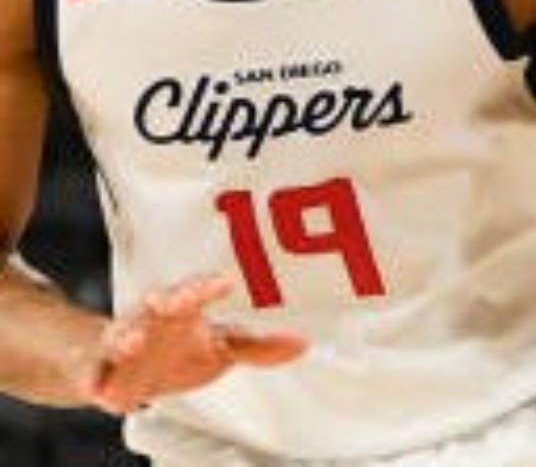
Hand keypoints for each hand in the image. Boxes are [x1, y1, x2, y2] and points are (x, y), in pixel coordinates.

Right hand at [78, 273, 306, 413]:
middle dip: (166, 300)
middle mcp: (151, 318)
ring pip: (121, 335)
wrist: (124, 369)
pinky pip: (93, 373)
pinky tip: (95, 389)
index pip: (197, 292)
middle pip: (158, 304)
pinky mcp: (99, 370)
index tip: (225, 283)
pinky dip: (92, 379)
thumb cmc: (179, 348)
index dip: (209, 287)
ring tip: (131, 342)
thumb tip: (304, 342)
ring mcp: (122, 342)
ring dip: (125, 337)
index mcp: (182, 309)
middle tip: (172, 301)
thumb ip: (257, 346)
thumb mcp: (220, 347)